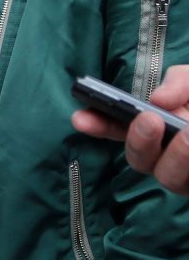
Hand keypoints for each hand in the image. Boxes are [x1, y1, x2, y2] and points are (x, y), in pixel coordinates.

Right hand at [72, 65, 188, 194]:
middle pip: (139, 160)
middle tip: (151, 120)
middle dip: (138, 141)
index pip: (119, 128)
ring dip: (176, 157)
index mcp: (159, 126)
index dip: (98, 124)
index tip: (81, 118)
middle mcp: (169, 153)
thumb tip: (157, 99)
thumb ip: (180, 81)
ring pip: (169, 178)